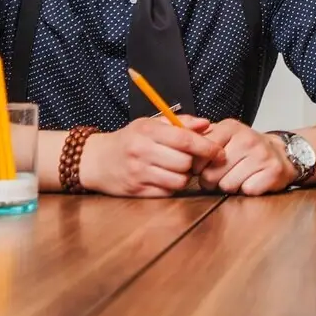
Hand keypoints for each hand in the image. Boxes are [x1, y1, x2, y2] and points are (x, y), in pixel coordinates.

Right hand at [80, 116, 225, 197]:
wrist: (95, 160)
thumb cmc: (129, 139)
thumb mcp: (150, 124)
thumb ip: (181, 122)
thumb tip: (206, 124)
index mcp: (147, 131)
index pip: (185, 139)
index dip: (206, 147)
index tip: (219, 151)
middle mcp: (141, 152)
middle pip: (184, 162)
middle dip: (194, 163)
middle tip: (192, 160)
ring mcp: (137, 173)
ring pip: (178, 180)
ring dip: (184, 176)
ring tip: (178, 169)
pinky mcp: (136, 191)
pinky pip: (167, 193)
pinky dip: (172, 187)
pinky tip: (166, 178)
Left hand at [197, 119, 296, 195]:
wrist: (281, 153)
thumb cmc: (245, 148)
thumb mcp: (224, 136)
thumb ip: (201, 138)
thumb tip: (176, 142)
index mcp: (231, 128)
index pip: (201, 154)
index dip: (199, 167)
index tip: (205, 167)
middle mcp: (247, 138)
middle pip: (212, 174)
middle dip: (213, 181)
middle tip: (224, 174)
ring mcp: (261, 154)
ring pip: (228, 185)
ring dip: (230, 187)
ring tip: (238, 177)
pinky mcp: (272, 171)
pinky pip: (246, 191)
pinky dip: (246, 190)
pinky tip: (251, 180)